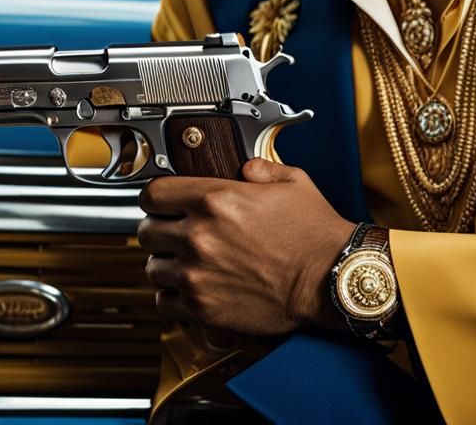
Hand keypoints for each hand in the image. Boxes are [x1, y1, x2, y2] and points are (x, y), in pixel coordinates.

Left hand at [137, 158, 354, 334]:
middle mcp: (199, 236)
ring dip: (165, 263)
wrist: (329, 278)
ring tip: (183, 261)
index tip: (162, 202)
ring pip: (152, 267)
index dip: (156, 196)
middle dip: (158, 229)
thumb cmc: (314, 232)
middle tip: (174, 231)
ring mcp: (197, 274)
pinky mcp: (202, 308)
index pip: (153, 193)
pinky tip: (190, 287)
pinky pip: (163, 302)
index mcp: (215, 199)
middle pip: (146, 231)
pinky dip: (172, 296)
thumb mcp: (292, 181)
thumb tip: (245, 168)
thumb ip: (261, 167)